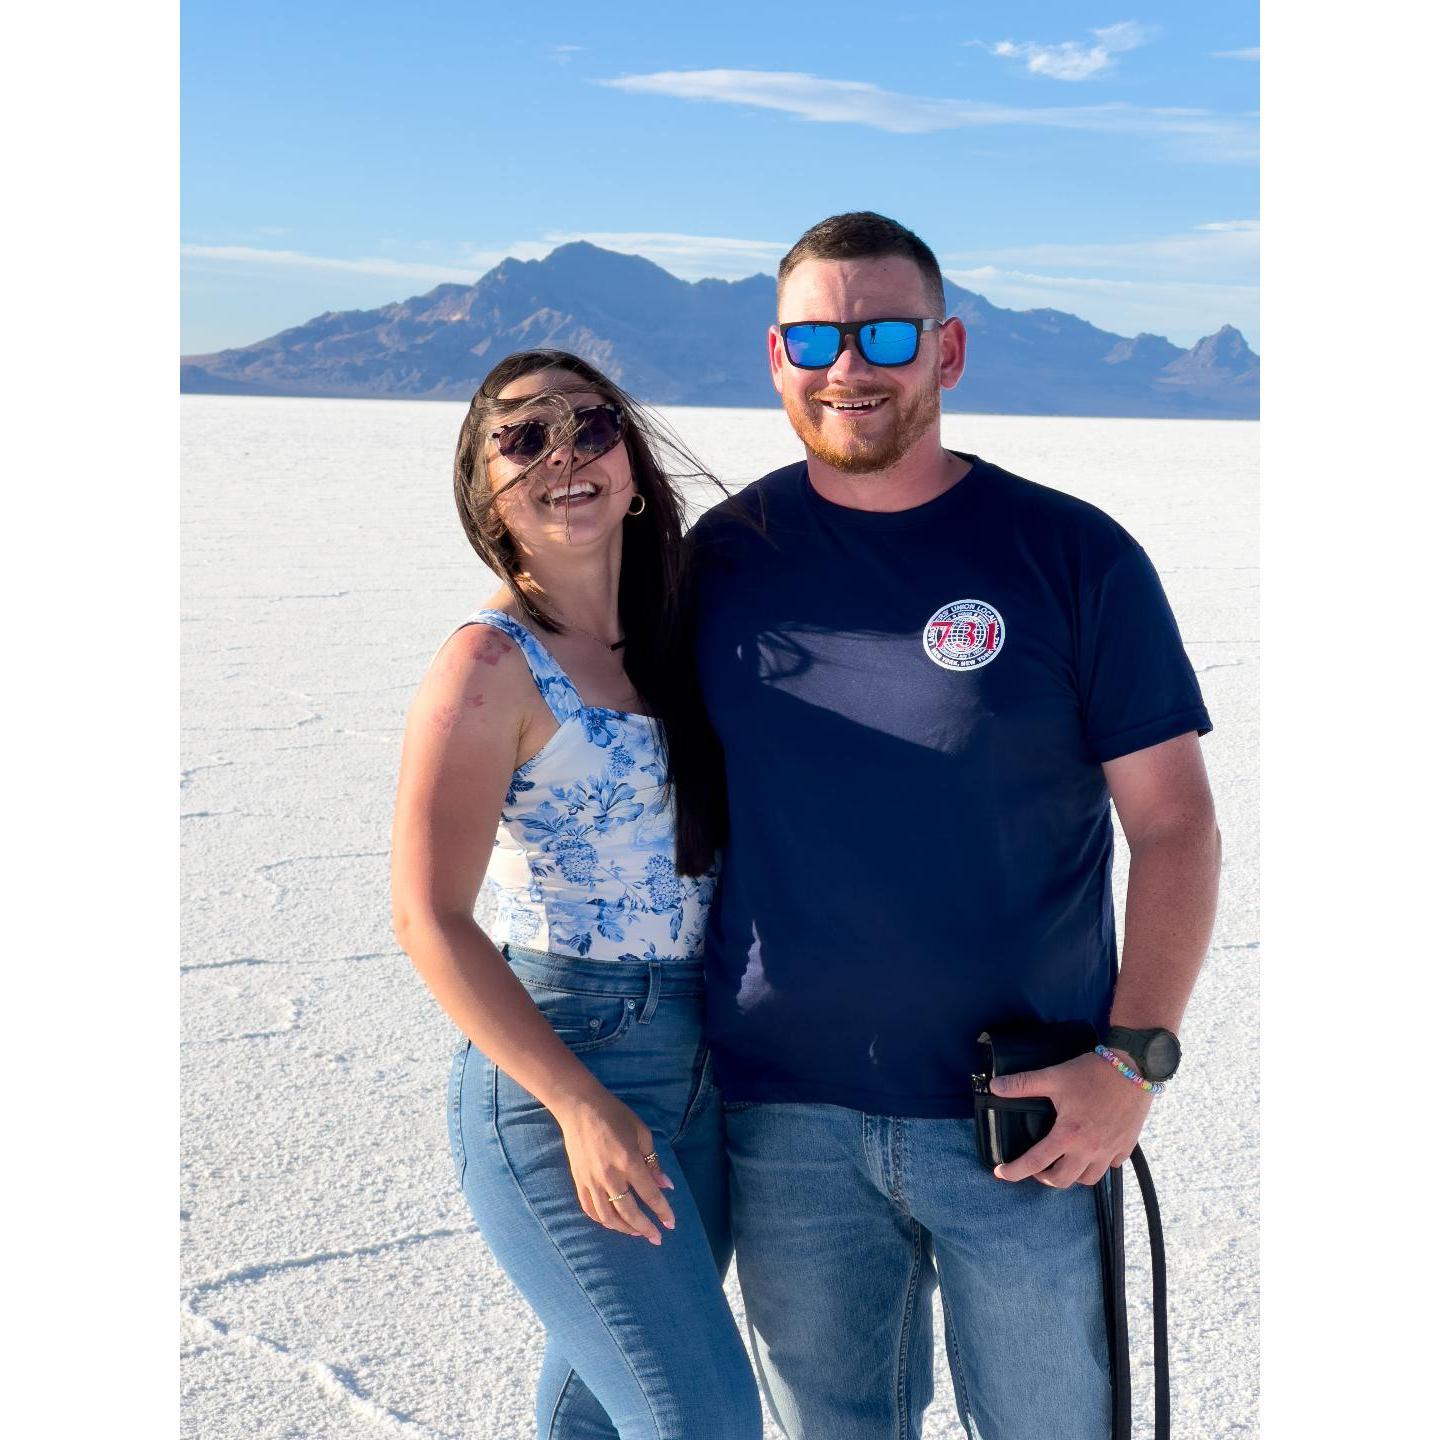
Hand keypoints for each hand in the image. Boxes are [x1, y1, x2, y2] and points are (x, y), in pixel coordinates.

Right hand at [553, 1090, 677, 1243]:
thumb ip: (653, 1161)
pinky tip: (613, 1223)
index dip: (662, 1211)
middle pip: (629, 1213)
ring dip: (625, 1229)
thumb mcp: (641, 1132)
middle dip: (645, 1229)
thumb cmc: (614, 1115)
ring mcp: (591, 1181)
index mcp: (628, 1162)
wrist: (579, 1107)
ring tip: (637, 1233)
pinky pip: (590, 1210)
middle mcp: (609, 1176)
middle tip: (657, 1238)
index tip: (671, 1224)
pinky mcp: (578, 1182)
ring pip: (608, 1217)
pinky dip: (603, 1221)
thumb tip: (665, 1185)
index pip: (649, 1194)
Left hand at [988, 1051, 1152, 1188]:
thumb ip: (1022, 1084)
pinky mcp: (1126, 1147)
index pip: (1034, 1162)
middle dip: (1044, 1178)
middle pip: (1062, 1180)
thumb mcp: (1053, 1077)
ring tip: (1063, 1162)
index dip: (1014, 1171)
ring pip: (1088, 1179)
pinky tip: (1091, 1152)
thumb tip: (995, 1086)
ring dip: (1072, 1175)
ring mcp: (1110, 1151)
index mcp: (1068, 1135)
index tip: (1001, 1173)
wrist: (1133, 1068)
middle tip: (1036, 1168)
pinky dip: (1097, 1165)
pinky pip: (1109, 1167)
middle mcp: (1089, 1149)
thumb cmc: (1092, 1073)